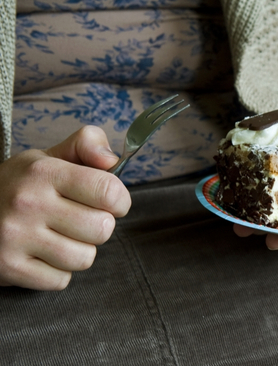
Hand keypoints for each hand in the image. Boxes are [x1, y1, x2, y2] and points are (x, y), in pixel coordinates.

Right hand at [0, 126, 130, 289]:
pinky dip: (57, 272)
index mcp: (44, 172)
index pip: (109, 191)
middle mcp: (28, 203)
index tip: (109, 202)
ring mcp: (16, 237)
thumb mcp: (48, 157)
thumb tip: (111, 160)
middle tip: (78, 220)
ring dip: (79, 251)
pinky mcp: (9, 268)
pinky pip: (61, 280)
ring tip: (59, 238)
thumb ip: (87, 145)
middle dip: (98, 226)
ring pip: (85, 258)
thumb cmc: (19, 186)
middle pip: (103, 229)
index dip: (119, 200)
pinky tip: (41, 255)